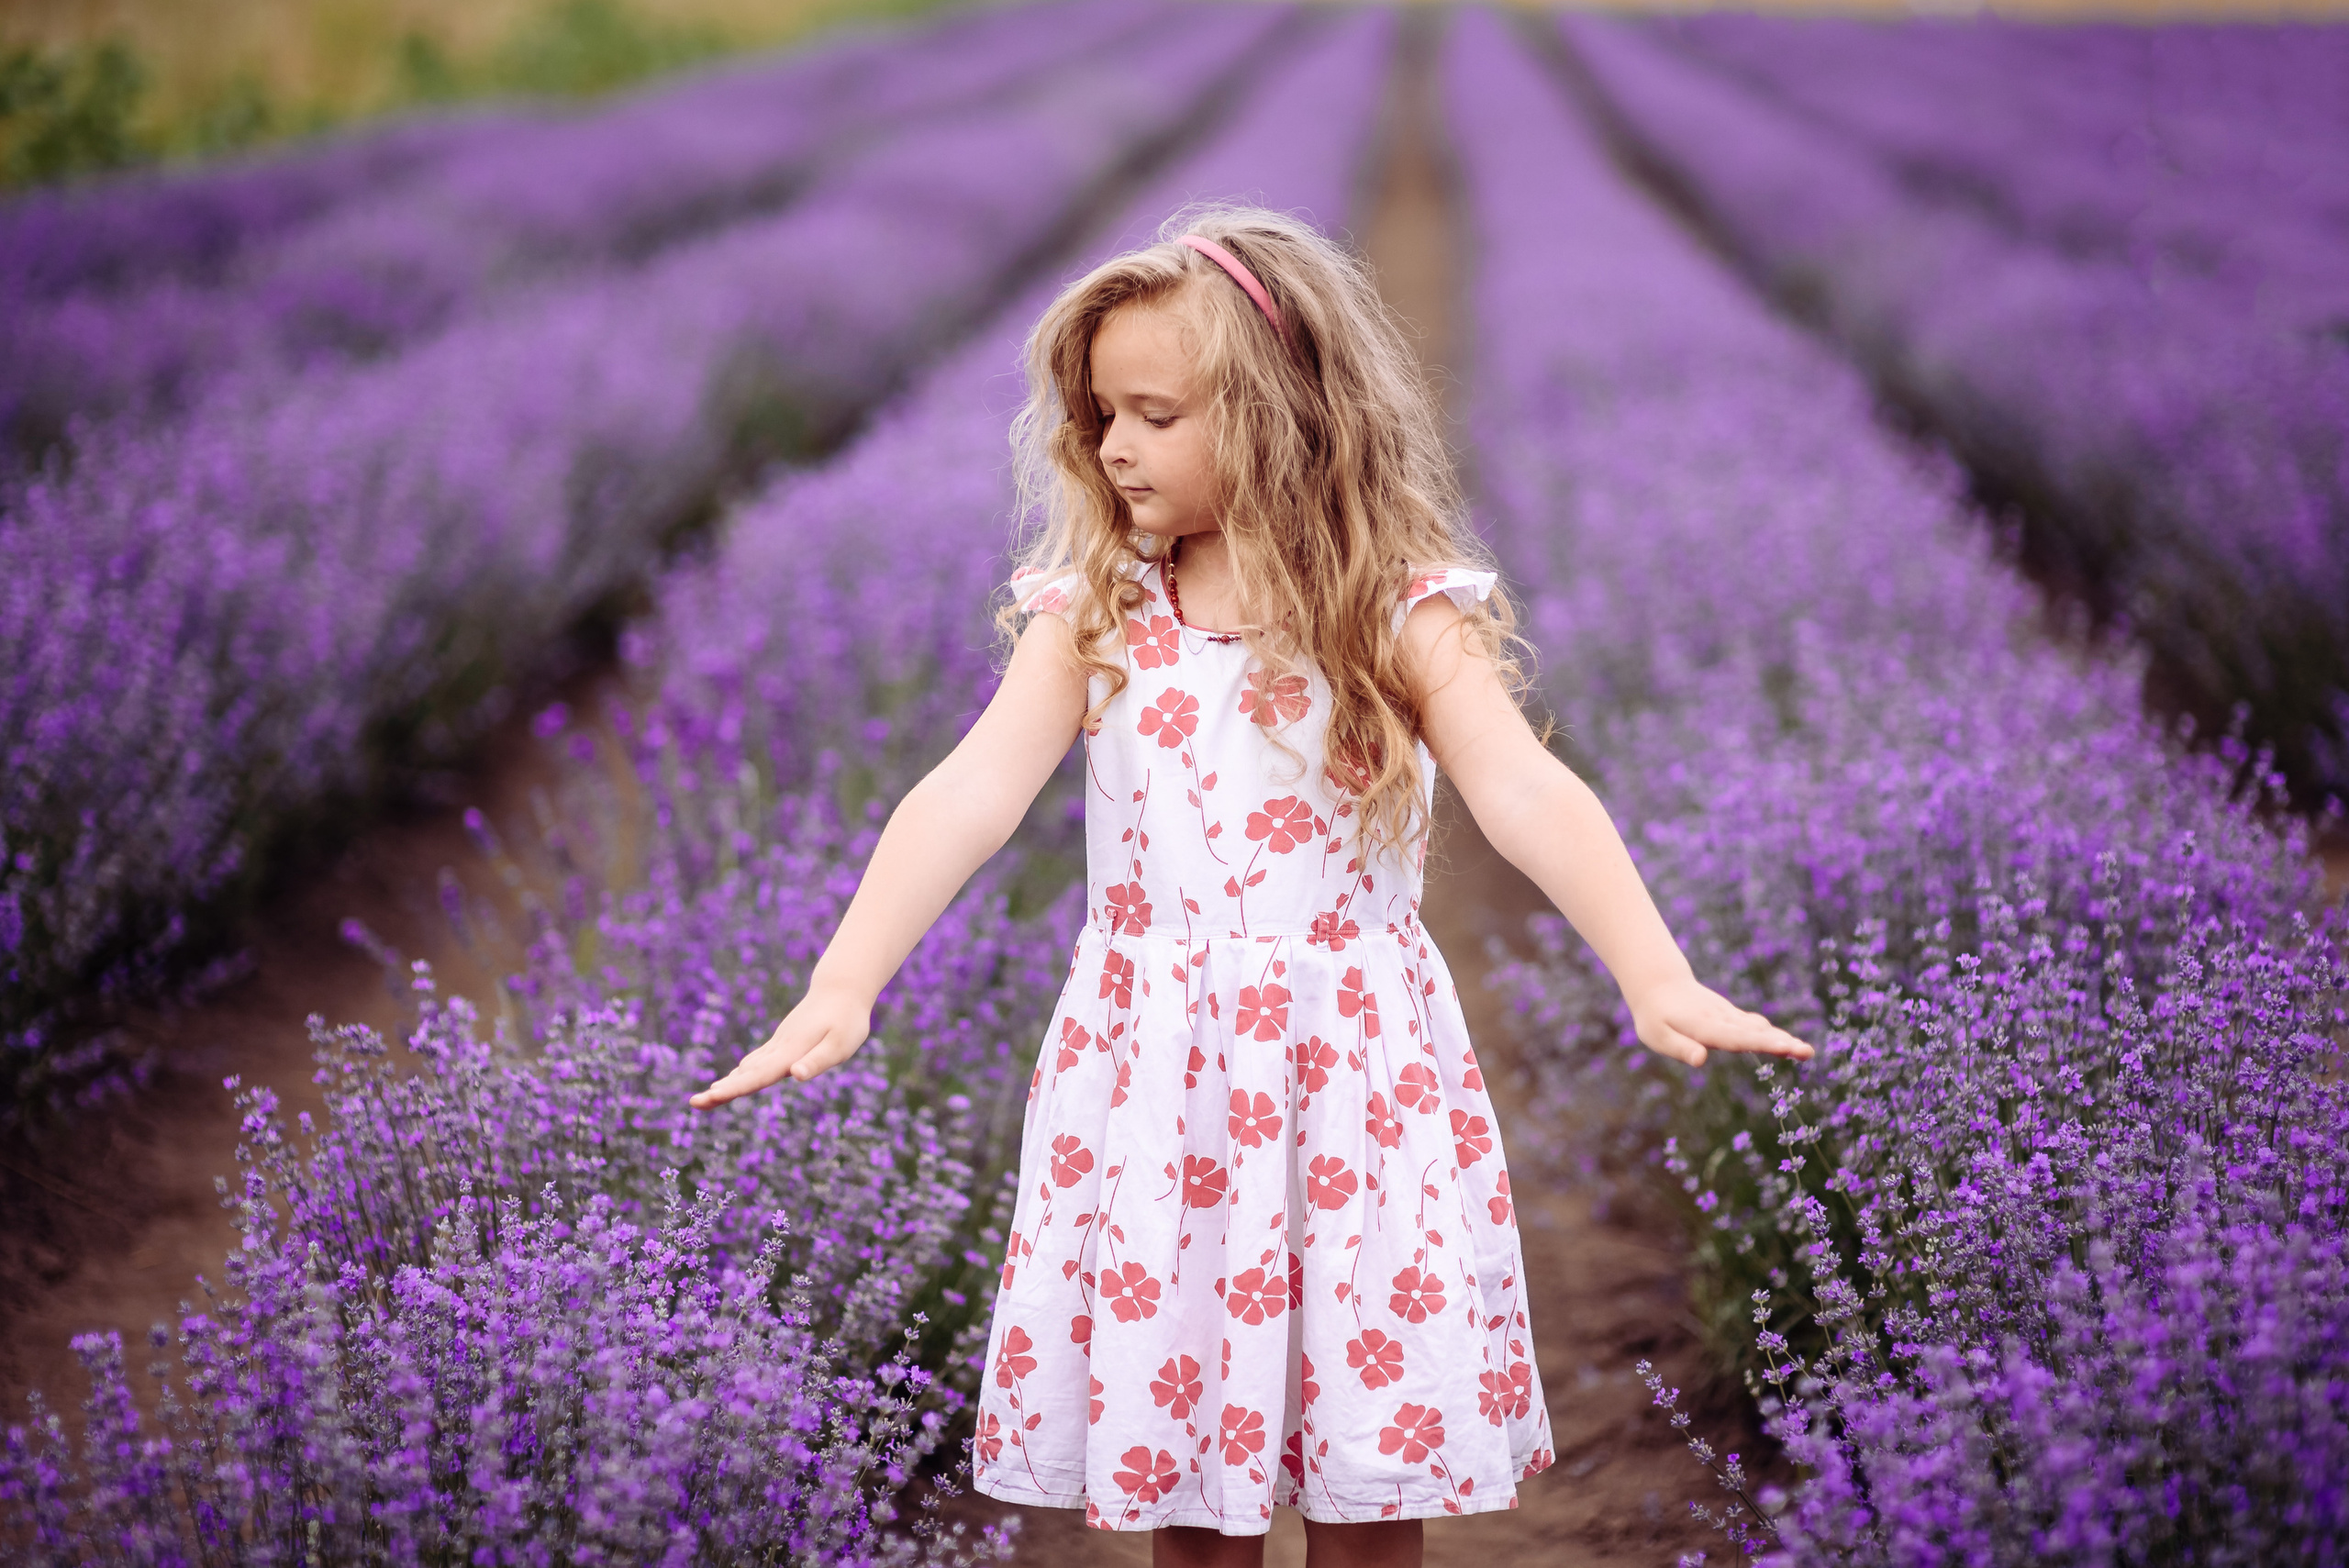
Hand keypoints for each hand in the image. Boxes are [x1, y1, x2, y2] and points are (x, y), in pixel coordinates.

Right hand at [688, 986, 872, 1107]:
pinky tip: (734, 1078)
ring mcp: (779, 1044)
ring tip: (705, 1099)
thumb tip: (795, 1075)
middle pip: (745, 1074)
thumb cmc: (847, 1018)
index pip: (757, 1076)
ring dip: (728, 1083)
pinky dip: (742, 1072)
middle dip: (721, 1091)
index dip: (733, 1089)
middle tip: (694, 1103)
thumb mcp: (841, 1043)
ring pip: (748, 1067)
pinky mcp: (783, 1041)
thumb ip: (817, 1061)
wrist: (842, 987)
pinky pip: (757, 1060)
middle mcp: (779, 1049)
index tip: (708, 1097)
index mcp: (790, 1052)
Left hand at [1631, 974, 1815, 1067]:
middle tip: (1807, 1052)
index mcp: (1703, 1026)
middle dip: (1781, 1043)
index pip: (1735, 1037)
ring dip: (1782, 1039)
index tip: (1784, 1048)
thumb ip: (1679, 1047)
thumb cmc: (1653, 1016)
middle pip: (1754, 1033)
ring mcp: (1728, 1016)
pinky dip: (1772, 1034)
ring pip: (1758, 1028)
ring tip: (1806, 1052)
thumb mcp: (1656, 1035)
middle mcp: (1721, 1019)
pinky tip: (1788, 1044)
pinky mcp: (1731, 1016)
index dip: (1760, 1043)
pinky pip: (1754, 1025)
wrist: (1658, 984)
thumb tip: (1701, 1060)